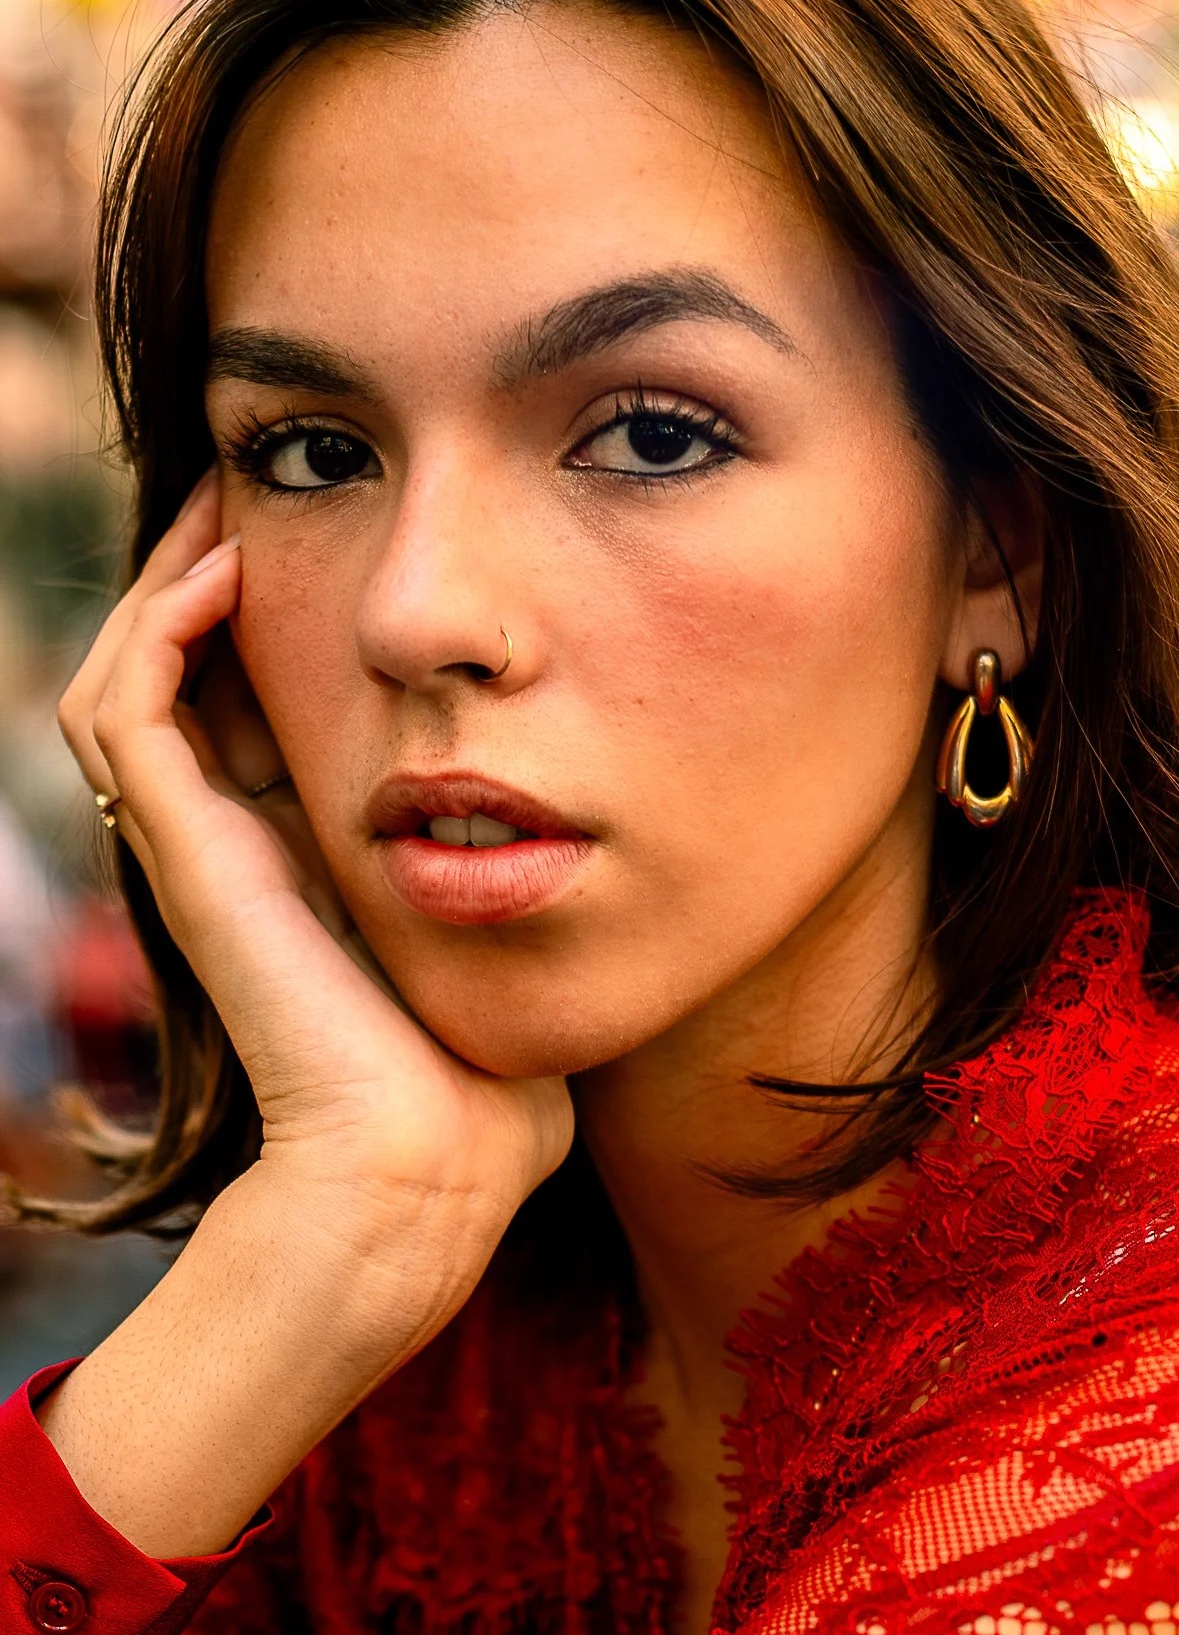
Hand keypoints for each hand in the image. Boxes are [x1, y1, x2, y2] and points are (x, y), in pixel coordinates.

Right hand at [59, 472, 572, 1331]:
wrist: (439, 1157)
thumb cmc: (494, 1065)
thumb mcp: (512, 925)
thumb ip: (524, 864)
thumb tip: (597, 803)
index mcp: (306, 847)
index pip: (255, 694)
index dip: (275, 603)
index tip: (343, 522)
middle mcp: (241, 838)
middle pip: (183, 668)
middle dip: (214, 560)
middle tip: (268, 477)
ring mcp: (203, 847)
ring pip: (129, 672)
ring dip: (170, 573)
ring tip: (231, 497)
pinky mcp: (189, 857)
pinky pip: (126, 713)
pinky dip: (157, 628)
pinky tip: (226, 569)